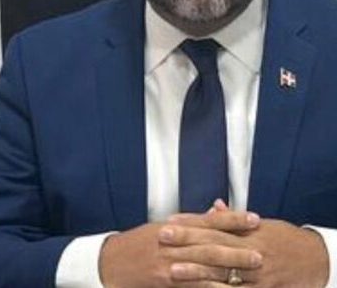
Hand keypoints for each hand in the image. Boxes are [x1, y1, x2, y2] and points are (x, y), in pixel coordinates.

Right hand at [99, 212, 261, 287]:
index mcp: (173, 226)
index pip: (208, 221)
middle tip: (261, 250)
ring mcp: (169, 262)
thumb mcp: (160, 228)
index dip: (232, 219)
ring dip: (230, 268)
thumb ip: (188, 224)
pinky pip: (195, 286)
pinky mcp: (165, 280)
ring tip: (252, 270)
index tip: (254, 218)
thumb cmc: (136, 245)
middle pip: (210, 243)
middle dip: (237, 246)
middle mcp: (173, 242)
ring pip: (205, 265)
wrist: (110, 262)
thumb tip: (213, 215)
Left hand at [167, 205, 328, 286]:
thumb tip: (213, 206)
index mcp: (247, 230)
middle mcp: (250, 249)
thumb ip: (232, 218)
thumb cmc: (282, 238)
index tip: (169, 220)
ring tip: (173, 269)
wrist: (313, 259)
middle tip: (163, 237)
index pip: (213, 223)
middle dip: (187, 241)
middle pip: (213, 244)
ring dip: (196, 271)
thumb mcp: (259, 224)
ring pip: (222, 271)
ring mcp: (256, 272)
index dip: (191, 222)